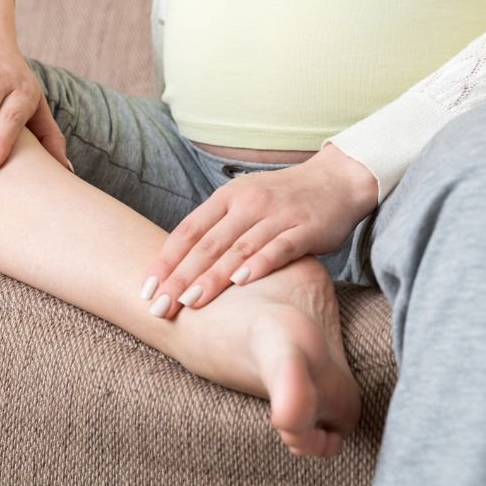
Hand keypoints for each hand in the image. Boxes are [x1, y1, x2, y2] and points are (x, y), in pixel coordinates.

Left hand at [141, 142, 378, 318]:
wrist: (338, 179)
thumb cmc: (284, 199)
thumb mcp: (245, 203)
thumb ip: (217, 229)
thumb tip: (180, 265)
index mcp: (227, 198)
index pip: (188, 231)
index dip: (165, 260)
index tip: (146, 289)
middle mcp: (248, 203)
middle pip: (208, 244)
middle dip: (180, 278)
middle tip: (160, 306)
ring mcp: (277, 215)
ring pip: (238, 249)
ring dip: (212, 277)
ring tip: (190, 302)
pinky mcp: (305, 228)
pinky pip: (279, 248)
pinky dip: (260, 264)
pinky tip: (242, 282)